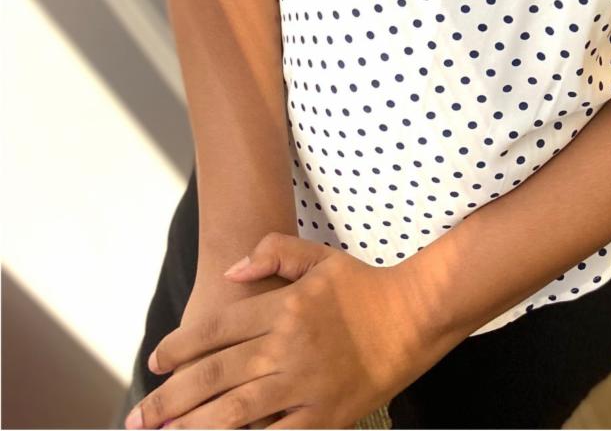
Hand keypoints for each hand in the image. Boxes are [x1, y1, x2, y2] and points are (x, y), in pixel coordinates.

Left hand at [123, 231, 456, 428]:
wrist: (415, 314)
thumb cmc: (364, 285)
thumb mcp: (319, 258)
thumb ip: (274, 253)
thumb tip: (232, 272)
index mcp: (282, 307)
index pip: (217, 329)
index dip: (180, 348)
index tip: (155, 362)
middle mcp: (286, 346)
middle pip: (215, 375)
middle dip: (170, 398)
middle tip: (137, 417)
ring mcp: (304, 384)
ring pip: (236, 411)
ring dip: (195, 427)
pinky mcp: (324, 415)